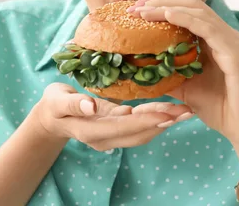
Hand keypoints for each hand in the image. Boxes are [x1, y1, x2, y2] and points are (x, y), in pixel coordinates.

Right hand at [33, 82, 193, 151]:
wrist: (52, 118)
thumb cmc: (53, 105)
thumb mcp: (57, 100)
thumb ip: (73, 104)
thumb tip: (90, 106)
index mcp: (91, 131)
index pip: (123, 127)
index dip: (145, 121)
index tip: (166, 113)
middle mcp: (105, 138)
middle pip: (139, 133)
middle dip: (163, 123)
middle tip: (186, 111)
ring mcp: (112, 137)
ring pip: (143, 132)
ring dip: (165, 122)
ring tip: (186, 111)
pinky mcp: (117, 129)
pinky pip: (140, 126)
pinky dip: (156, 118)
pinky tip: (171, 110)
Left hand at [128, 0, 238, 147]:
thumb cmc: (218, 108)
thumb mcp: (184, 86)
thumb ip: (167, 73)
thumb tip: (139, 67)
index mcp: (214, 38)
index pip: (187, 9)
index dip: (162, 3)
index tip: (136, 8)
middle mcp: (224, 34)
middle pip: (191, 4)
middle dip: (161, 0)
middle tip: (135, 6)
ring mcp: (231, 41)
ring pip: (197, 11)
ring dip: (167, 7)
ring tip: (143, 10)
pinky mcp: (234, 52)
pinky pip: (207, 28)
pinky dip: (185, 18)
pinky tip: (166, 16)